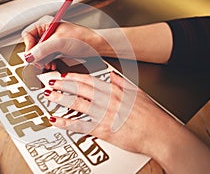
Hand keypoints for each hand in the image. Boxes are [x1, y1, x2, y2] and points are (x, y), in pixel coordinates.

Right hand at [21, 16, 107, 67]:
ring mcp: (52, 43)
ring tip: (47, 64)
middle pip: (32, 46)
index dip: (29, 46)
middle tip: (40, 62)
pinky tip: (52, 65)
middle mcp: (48, 33)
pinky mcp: (57, 51)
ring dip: (42, 61)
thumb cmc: (82, 37)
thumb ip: (42, 49)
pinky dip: (47, 63)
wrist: (96, 46)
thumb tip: (29, 56)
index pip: (28, 35)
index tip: (32, 56)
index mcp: (46, 24)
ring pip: (39, 54)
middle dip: (36, 56)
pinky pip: (46, 58)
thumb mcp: (59, 42)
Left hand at [44, 71, 182, 154]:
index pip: (89, 80)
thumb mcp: (138, 93)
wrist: (160, 134)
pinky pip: (80, 125)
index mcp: (115, 91)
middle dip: (63, 84)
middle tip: (51, 82)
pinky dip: (67, 122)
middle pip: (80, 89)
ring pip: (77, 104)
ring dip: (61, 99)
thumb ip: (123, 83)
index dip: (74, 77)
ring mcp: (104, 114)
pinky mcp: (103, 130)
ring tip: (49, 95)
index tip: (64, 75)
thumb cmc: (152, 116)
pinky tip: (56, 120)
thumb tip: (112, 76)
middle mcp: (107, 100)